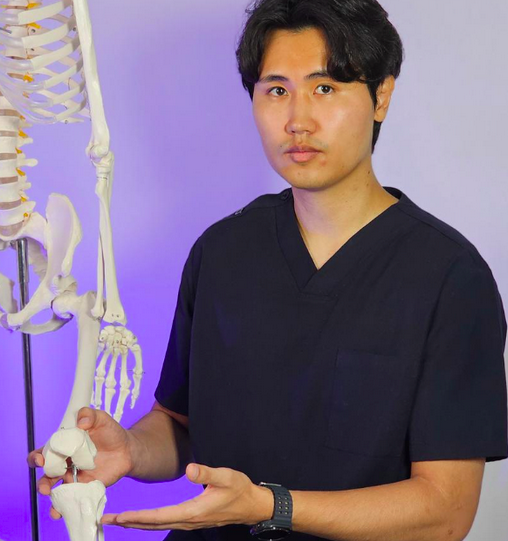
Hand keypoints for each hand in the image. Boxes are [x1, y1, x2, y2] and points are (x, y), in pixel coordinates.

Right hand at [27, 407, 134, 518]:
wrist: (127, 449)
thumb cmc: (110, 432)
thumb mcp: (101, 418)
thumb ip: (89, 415)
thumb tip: (81, 422)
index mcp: (64, 446)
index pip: (43, 452)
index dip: (37, 456)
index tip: (41, 459)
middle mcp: (65, 463)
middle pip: (46, 475)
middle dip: (41, 482)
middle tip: (46, 486)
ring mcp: (74, 477)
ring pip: (55, 490)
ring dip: (51, 498)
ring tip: (53, 500)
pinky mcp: (84, 488)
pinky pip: (71, 499)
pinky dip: (63, 507)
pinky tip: (61, 512)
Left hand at [101, 463, 273, 530]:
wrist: (252, 504)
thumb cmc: (239, 489)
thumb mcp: (225, 476)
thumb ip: (206, 472)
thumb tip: (188, 469)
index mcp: (193, 511)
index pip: (159, 516)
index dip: (138, 516)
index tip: (119, 516)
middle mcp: (188, 520)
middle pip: (154, 524)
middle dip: (130, 521)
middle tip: (107, 520)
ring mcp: (190, 522)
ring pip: (159, 525)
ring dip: (138, 522)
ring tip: (119, 519)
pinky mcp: (192, 519)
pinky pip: (166, 522)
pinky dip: (150, 521)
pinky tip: (144, 518)